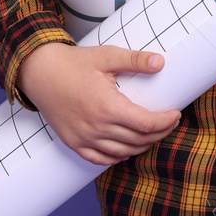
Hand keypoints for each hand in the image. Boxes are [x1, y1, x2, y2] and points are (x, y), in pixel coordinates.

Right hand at [15, 43, 182, 165]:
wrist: (40, 73)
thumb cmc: (73, 63)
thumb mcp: (106, 56)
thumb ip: (134, 60)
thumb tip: (160, 62)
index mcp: (107, 107)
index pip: (147, 124)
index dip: (166, 122)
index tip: (175, 114)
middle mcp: (96, 128)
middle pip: (138, 140)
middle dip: (159, 133)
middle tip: (169, 122)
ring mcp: (84, 139)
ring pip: (123, 152)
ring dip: (142, 145)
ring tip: (153, 133)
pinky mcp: (74, 144)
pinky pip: (101, 160)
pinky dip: (119, 156)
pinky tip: (128, 147)